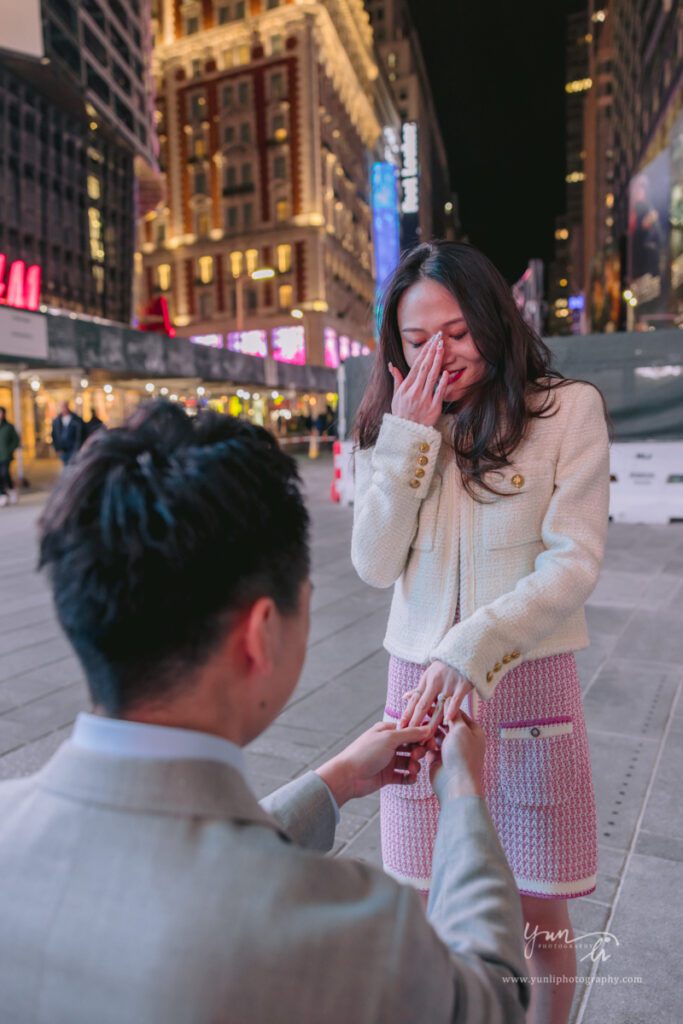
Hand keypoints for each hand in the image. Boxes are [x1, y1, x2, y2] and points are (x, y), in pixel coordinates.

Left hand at [316, 722, 434, 804]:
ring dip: (415, 766)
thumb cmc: (365, 753)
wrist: (348, 777)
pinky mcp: (388, 776)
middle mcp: (388, 745)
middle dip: (419, 751)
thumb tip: (428, 728)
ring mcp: (388, 760)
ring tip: (413, 770)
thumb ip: (410, 734)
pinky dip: (410, 777)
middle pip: (412, 746)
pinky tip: (411, 778)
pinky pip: (404, 776)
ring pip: (409, 761)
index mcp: (387, 731)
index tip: (432, 742)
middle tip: (419, 756)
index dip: (422, 736)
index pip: (410, 730)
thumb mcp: (389, 739)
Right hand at [388, 331, 448, 426]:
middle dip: (432, 351)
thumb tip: (392, 365)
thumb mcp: (396, 397)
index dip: (424, 352)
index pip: (416, 365)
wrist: (407, 433)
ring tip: (442, 347)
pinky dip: (442, 382)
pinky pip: (438, 392)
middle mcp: (414, 391)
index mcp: (406, 387)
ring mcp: (424, 399)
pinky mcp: (433, 408)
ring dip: (437, 361)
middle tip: (439, 337)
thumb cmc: (401, 414)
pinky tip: (446, 371)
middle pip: (424, 367)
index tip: (431, 340)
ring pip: (431, 376)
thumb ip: (397, 380)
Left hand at [399, 660, 473, 736]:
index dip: (407, 713)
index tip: (400, 726)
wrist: (466, 651)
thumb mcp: (431, 674)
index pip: (414, 700)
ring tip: (425, 735)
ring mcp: (449, 684)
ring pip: (438, 706)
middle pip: (423, 704)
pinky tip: (446, 722)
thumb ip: (420, 687)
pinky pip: (456, 700)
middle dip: (415, 720)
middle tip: (407, 733)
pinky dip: (451, 711)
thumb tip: (404, 697)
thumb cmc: (446, 666)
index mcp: (426, 680)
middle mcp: (435, 682)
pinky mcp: (463, 685)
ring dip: (432, 721)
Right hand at [428, 708, 485, 801]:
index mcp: (472, 731)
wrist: (456, 785)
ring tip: (419, 732)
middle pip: (444, 724)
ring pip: (435, 735)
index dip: (443, 706)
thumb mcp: (460, 729)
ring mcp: (451, 750)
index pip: (455, 713)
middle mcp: (462, 739)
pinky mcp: (439, 759)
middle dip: (432, 720)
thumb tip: (448, 700)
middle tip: (420, 713)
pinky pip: (429, 747)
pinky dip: (425, 747)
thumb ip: (453, 714)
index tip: (430, 700)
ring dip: (427, 734)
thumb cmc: (462, 756)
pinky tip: (420, 748)